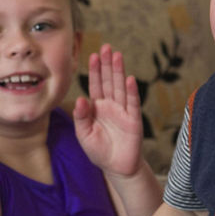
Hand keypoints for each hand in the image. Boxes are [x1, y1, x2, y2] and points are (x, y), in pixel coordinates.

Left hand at [72, 44, 142, 176]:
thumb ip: (81, 117)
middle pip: (109, 81)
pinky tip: (129, 79)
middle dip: (107, 64)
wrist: (116, 168)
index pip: (95, 85)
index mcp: (97, 107)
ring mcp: (123, 111)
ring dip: (119, 72)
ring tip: (117, 56)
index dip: (94, 71)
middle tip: (106, 47)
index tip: (92, 55)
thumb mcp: (84, 135)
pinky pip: (132, 104)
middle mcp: (110, 105)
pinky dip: (132, 91)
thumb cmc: (98, 151)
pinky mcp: (134, 120)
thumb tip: (80, 99)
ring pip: (120, 88)